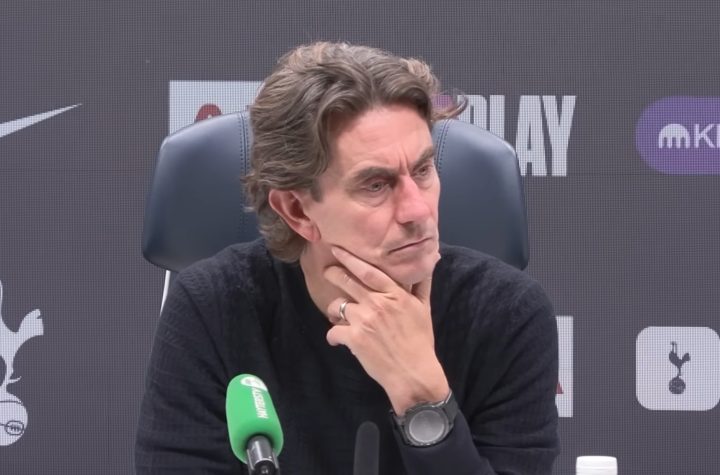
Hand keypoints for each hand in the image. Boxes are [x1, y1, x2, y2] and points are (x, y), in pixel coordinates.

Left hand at [324, 246, 448, 414]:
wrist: (413, 373)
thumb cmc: (421, 341)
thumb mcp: (425, 309)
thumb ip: (422, 283)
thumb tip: (430, 259)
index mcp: (395, 294)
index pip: (368, 270)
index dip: (350, 258)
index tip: (338, 249)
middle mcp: (377, 303)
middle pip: (347, 281)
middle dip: (333, 274)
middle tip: (328, 272)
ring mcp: (364, 321)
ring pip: (337, 306)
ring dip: (334, 309)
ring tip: (337, 315)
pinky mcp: (354, 339)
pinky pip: (333, 330)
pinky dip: (333, 335)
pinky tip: (337, 339)